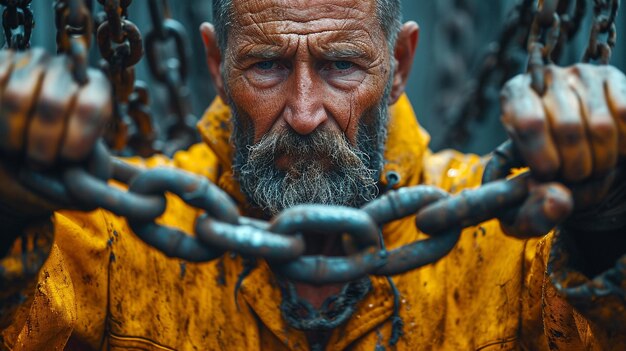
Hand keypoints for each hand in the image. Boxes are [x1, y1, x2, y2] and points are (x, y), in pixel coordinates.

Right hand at [0, 48, 111, 220]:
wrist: (11, 169)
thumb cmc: (52, 171)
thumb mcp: (80, 179)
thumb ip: (94, 171)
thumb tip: (90, 159)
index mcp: (97, 90)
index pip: (90, 106)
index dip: (77, 138)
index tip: (68, 159)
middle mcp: (68, 69)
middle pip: (53, 103)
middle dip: (42, 144)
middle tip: (39, 162)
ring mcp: (31, 62)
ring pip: (17, 98)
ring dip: (13, 136)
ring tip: (18, 149)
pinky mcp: (1, 63)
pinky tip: (1, 129)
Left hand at [497, 64, 625, 236]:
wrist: (572, 157)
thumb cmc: (540, 177)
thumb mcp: (522, 201)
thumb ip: (532, 212)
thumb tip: (559, 201)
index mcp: (514, 96)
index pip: (529, 122)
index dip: (542, 156)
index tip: (549, 175)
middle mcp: (546, 78)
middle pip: (567, 127)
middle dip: (575, 166)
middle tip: (574, 179)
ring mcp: (582, 75)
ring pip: (601, 126)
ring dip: (602, 162)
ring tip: (592, 171)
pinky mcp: (613, 79)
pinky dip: (623, 146)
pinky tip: (613, 154)